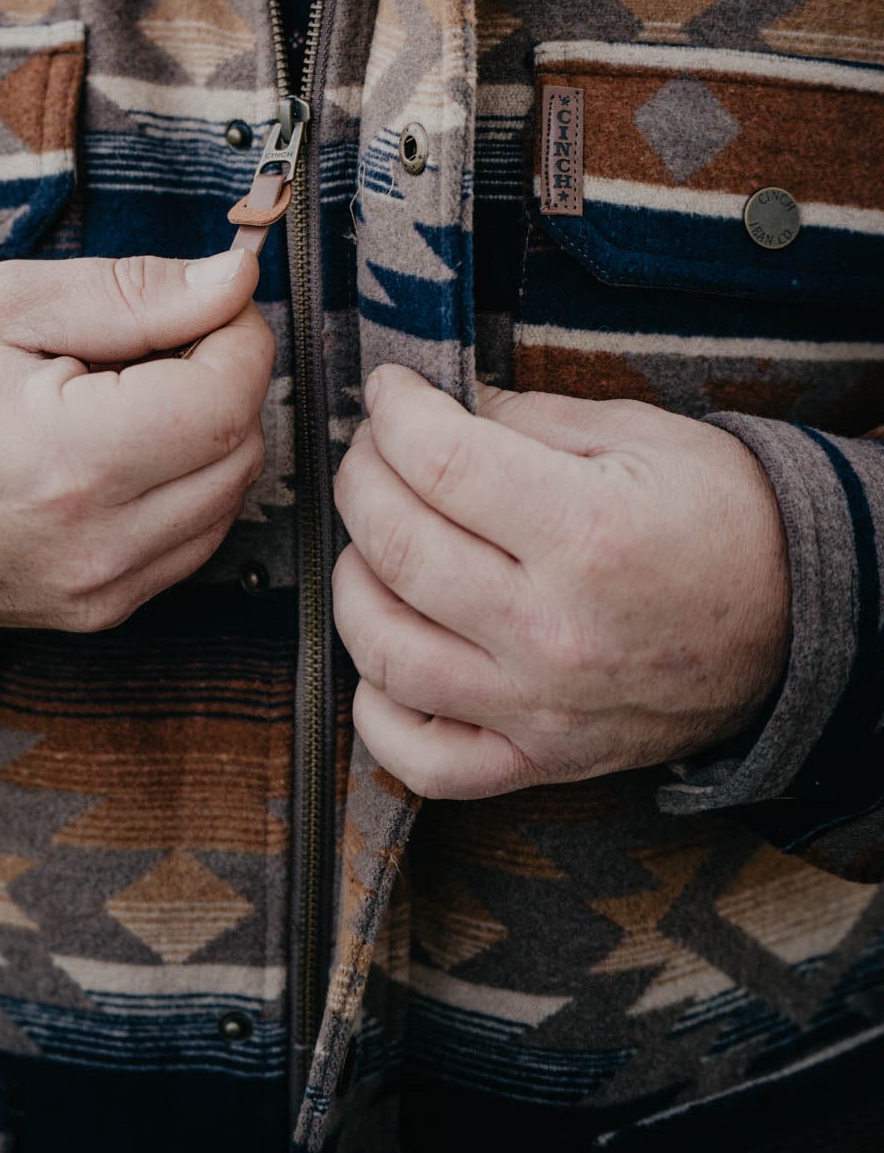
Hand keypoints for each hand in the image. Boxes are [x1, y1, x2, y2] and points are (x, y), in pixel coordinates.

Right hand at [0, 251, 273, 631]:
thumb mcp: (11, 303)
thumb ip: (136, 293)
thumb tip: (238, 278)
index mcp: (70, 459)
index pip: (228, 397)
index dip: (239, 335)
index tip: (209, 303)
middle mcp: (96, 543)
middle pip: (241, 448)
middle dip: (225, 380)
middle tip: (159, 343)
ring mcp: (100, 591)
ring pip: (229, 498)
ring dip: (209, 436)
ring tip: (130, 398)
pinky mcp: (102, 612)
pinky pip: (195, 541)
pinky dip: (187, 486)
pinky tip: (126, 451)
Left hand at [332, 368, 789, 799]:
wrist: (798, 617)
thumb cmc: (718, 515)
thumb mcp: (635, 434)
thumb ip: (523, 419)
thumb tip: (432, 410)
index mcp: (586, 533)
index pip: (439, 461)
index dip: (395, 412)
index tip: (390, 392)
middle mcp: (555, 630)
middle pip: (396, 546)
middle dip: (362, 477)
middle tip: (374, 452)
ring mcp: (542, 708)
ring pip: (386, 654)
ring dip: (354, 584)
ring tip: (373, 543)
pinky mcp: (541, 760)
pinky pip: (423, 760)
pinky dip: (378, 712)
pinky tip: (385, 657)